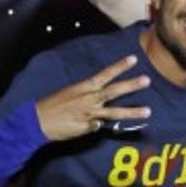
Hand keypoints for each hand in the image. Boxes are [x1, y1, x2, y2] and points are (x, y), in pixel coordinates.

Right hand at [35, 55, 150, 140]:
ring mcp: (89, 114)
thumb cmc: (53, 106)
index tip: (133, 59)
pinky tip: (98, 127)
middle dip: (131, 85)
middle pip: (113, 91)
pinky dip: (101, 127)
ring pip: (114, 112)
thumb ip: (88, 95)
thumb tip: (100, 100)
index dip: (119, 66)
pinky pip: (100, 127)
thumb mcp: (70, 94)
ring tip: (148, 111)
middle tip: (147, 80)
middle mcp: (88, 99)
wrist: (37, 121)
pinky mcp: (87, 127)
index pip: (105, 74)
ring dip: (132, 112)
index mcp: (84, 87)